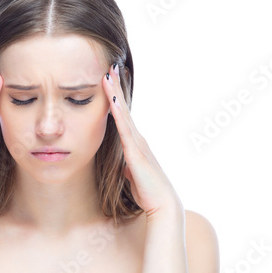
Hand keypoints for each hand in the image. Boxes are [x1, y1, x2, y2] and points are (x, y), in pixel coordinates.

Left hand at [102, 63, 182, 219]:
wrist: (162, 205)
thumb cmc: (148, 192)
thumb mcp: (132, 176)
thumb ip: (126, 168)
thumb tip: (122, 167)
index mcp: (135, 144)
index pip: (123, 117)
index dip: (116, 99)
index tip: (109, 82)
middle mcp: (138, 139)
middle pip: (124, 108)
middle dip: (116, 88)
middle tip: (110, 67)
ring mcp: (138, 143)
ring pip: (124, 114)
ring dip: (116, 94)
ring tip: (109, 74)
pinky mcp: (135, 152)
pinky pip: (124, 129)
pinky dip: (118, 114)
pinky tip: (112, 100)